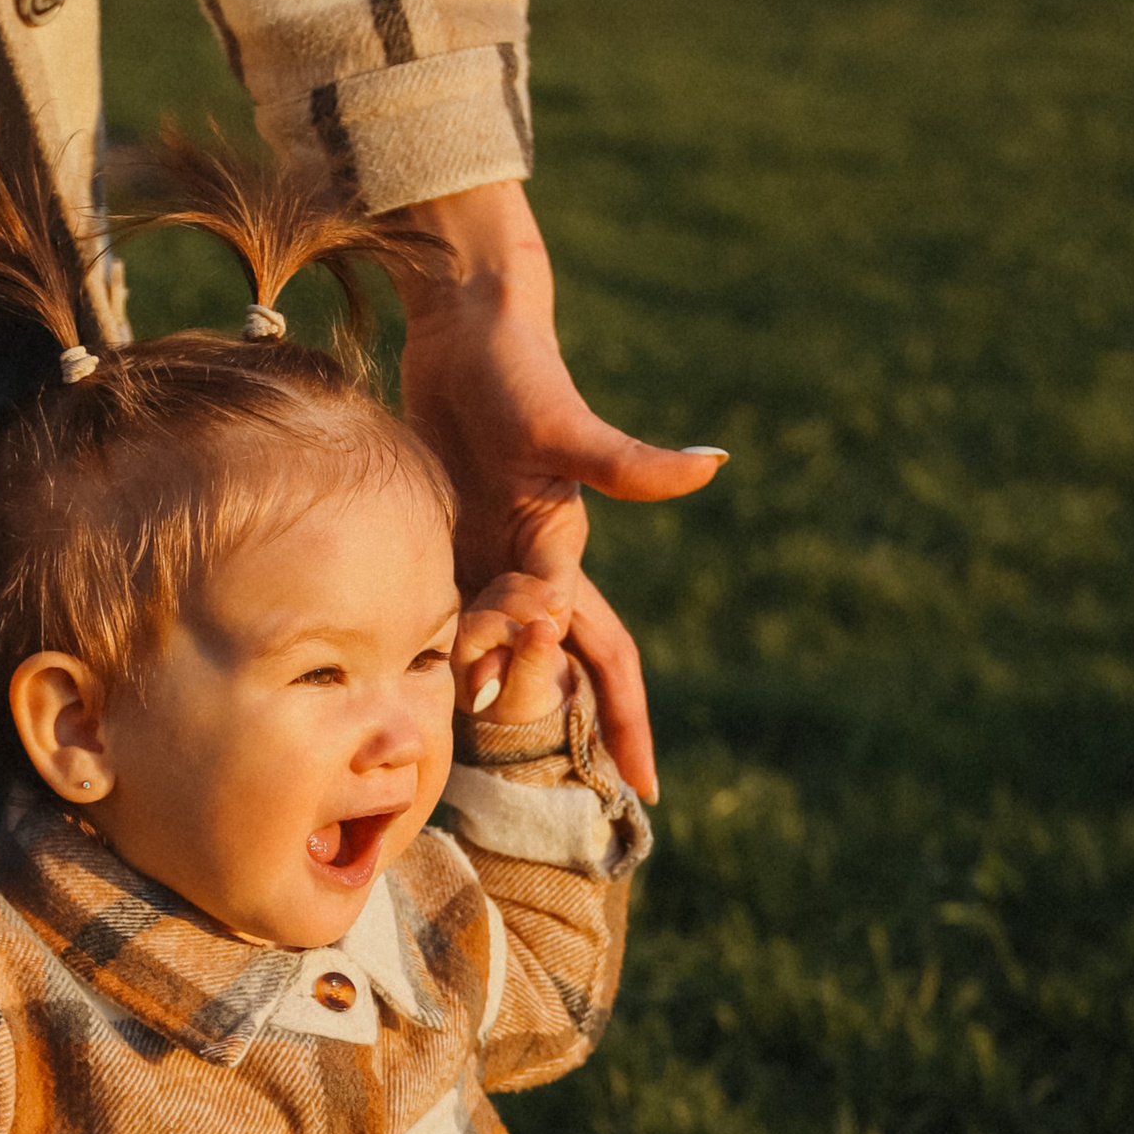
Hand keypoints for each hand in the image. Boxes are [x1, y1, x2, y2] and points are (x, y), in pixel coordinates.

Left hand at [386, 182, 725, 804]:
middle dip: (567, 735)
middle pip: (559, 671)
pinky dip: (440, 651)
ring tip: (473, 762)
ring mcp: (485, 554)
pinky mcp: (443, 536)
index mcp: (564, 556)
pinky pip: (444, 611)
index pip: (609, 657)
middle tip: (559, 806)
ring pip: (495, 652)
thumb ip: (630, 462)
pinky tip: (420, 690)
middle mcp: (530, 565)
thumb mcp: (569, 427)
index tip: (646, 792)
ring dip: (489, 698)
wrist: (467, 327)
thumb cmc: (520, 372)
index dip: (627, 722)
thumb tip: (714, 464)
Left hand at [452, 570, 573, 729]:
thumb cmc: (525, 704)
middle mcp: (462, 631)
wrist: (534, 696)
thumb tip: (543, 629)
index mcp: (458, 658)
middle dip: (530, 611)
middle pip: (494, 600)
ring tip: (556, 625)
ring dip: (539, 598)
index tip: (545, 640)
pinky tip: (556, 608)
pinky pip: (519, 581)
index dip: (514, 628)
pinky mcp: (499, 599)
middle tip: (554, 632)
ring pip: (508, 585)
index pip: (479, 627)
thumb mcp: (529, 695)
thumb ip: (532, 664)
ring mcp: (480, 611)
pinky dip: (542, 590)